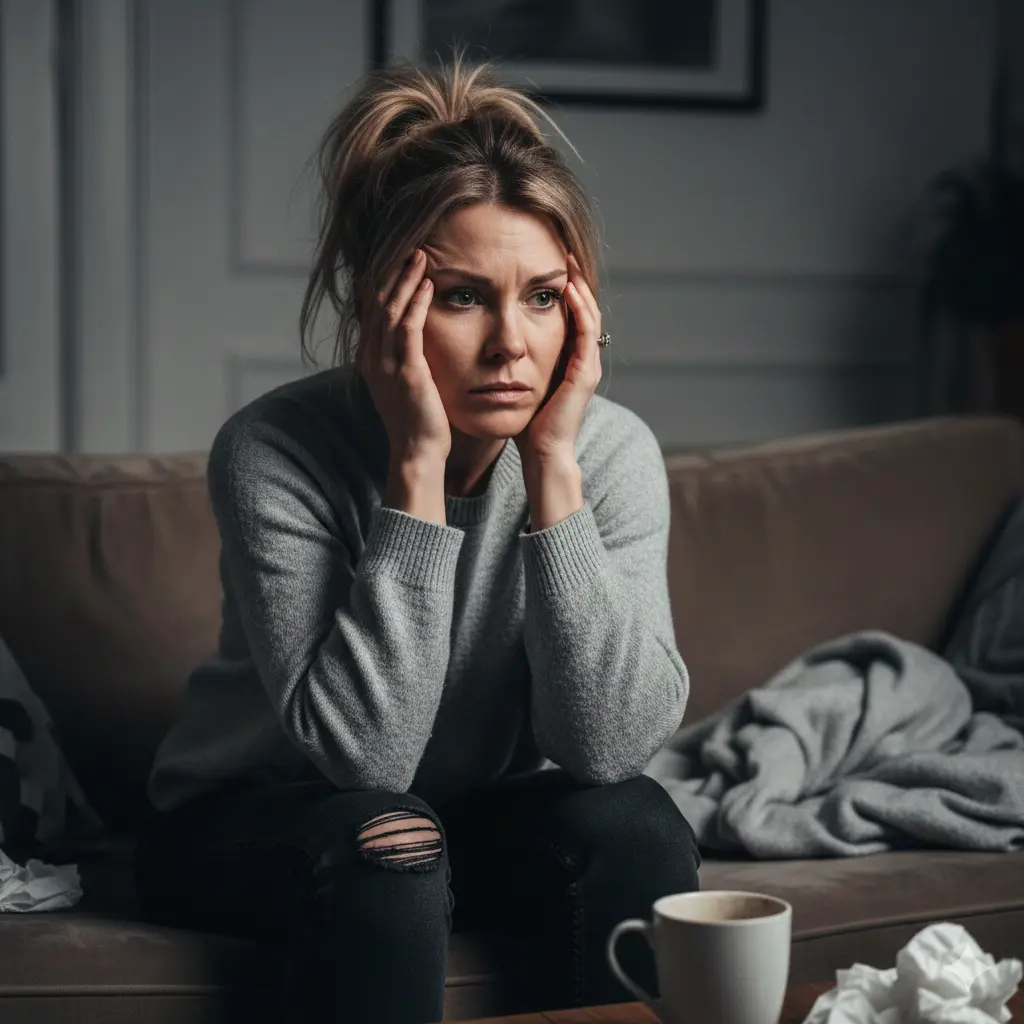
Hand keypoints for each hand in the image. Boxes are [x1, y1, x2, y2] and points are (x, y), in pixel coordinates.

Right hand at [359, 250, 450, 464]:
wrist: (417, 453)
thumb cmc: (419, 423)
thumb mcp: (404, 385)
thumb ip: (404, 359)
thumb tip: (414, 340)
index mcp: (370, 359)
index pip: (372, 310)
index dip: (385, 282)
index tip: (400, 260)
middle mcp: (371, 358)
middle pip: (377, 302)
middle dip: (394, 272)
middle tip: (412, 248)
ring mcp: (385, 365)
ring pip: (390, 309)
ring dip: (406, 279)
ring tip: (421, 256)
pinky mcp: (406, 372)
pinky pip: (407, 328)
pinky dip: (416, 302)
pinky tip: (428, 284)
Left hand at [514, 253, 601, 468]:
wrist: (542, 453)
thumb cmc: (528, 425)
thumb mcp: (519, 384)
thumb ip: (514, 363)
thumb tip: (490, 344)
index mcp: (570, 362)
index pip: (571, 317)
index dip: (564, 290)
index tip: (548, 265)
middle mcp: (584, 361)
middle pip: (585, 310)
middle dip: (575, 280)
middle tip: (563, 251)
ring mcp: (588, 366)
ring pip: (590, 315)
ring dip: (580, 287)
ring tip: (568, 262)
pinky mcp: (585, 373)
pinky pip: (586, 332)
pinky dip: (580, 309)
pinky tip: (568, 290)